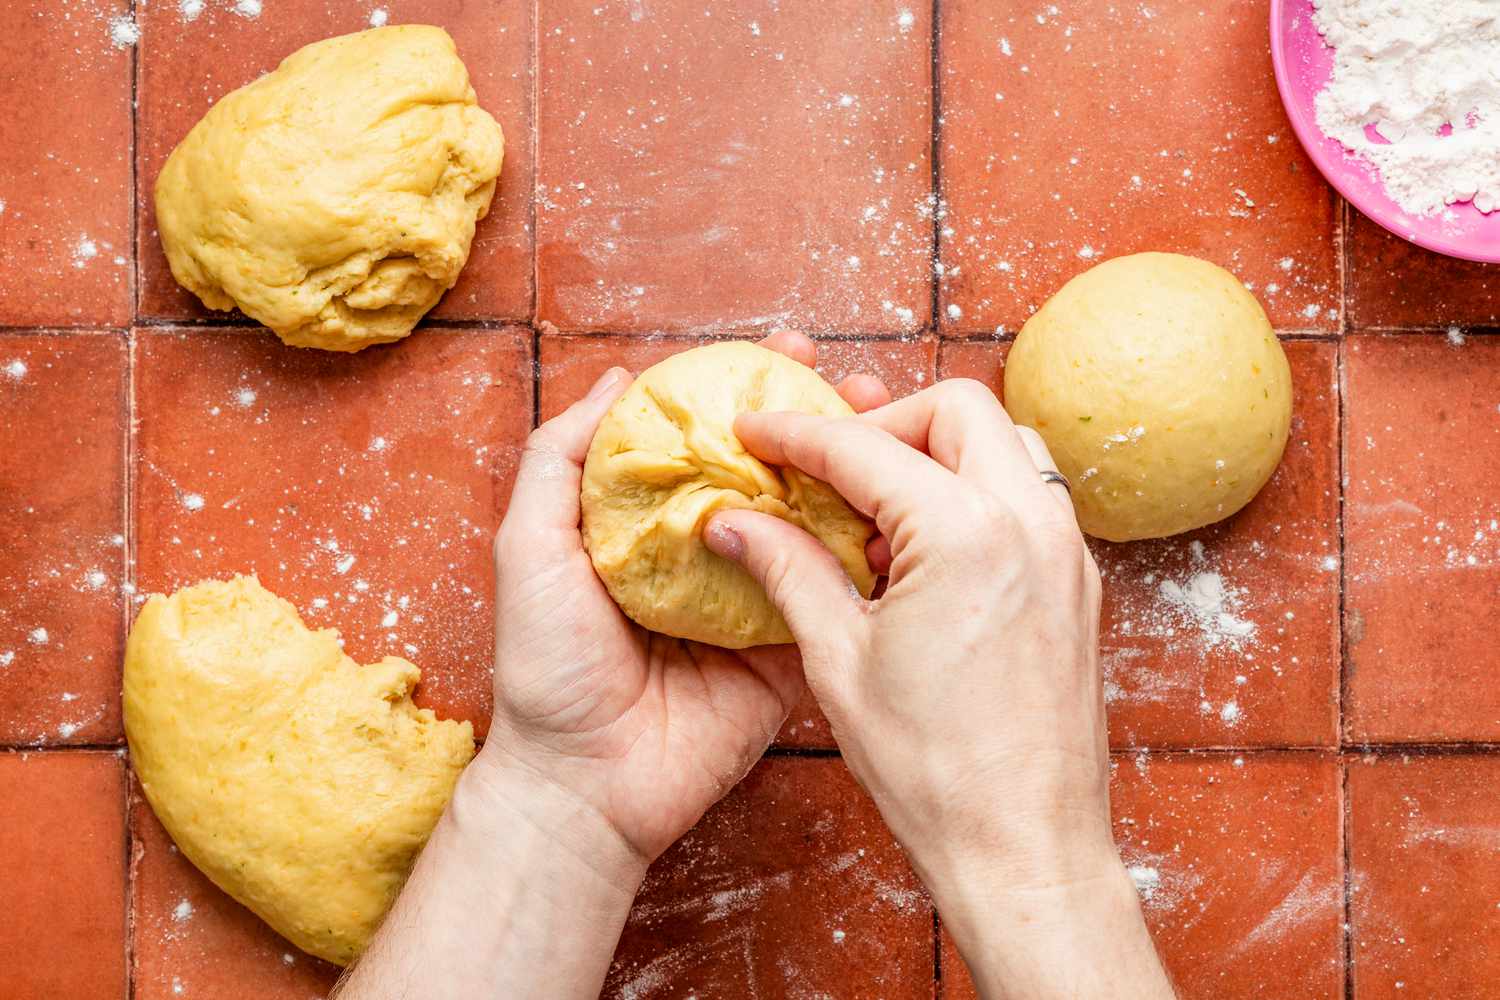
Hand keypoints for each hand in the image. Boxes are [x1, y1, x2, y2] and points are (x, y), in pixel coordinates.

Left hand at [336, 334, 893, 999]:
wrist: (584, 782)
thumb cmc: (546, 665)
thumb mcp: (531, 547)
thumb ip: (559, 461)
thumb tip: (616, 379)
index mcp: (656, 524)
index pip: (711, 439)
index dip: (748, 390)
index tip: (788, 350)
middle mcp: (712, 552)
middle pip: (775, 472)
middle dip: (820, 422)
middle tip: (855, 382)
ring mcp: (756, 600)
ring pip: (814, 524)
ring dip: (856, 473)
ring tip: (891, 423)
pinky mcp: (789, 651)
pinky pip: (831, 594)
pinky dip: (864, 551)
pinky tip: (899, 505)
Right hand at [702, 379, 1173, 998]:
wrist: (1025, 849)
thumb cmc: (934, 771)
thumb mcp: (839, 661)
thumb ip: (789, 569)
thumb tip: (735, 521)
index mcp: (966, 535)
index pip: (863, 447)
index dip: (796, 432)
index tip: (755, 429)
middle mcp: (1031, 524)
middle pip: (954, 409)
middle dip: (882, 423)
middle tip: (829, 470)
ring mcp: (1066, 551)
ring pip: (1004, 444)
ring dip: (936, 453)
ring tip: (880, 516)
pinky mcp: (1078, 583)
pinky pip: (1028, 496)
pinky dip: (975, 494)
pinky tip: (926, 555)